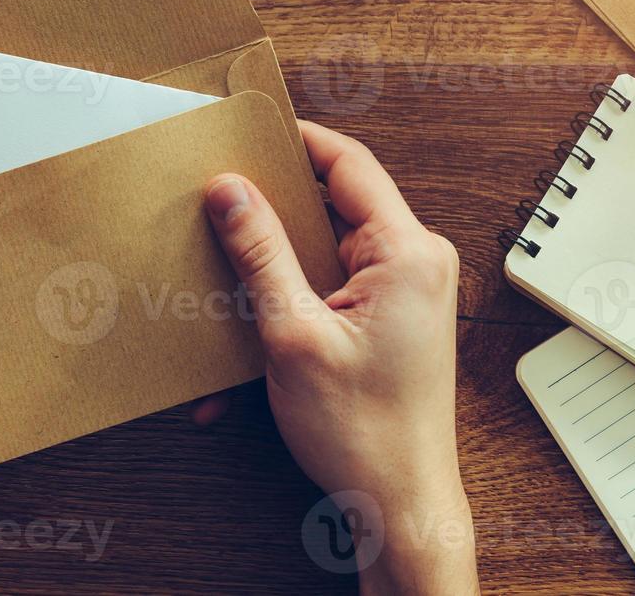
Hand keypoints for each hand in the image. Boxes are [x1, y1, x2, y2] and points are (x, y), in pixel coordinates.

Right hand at [203, 121, 475, 594]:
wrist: (401, 505)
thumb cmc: (365, 434)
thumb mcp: (293, 333)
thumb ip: (260, 254)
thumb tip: (231, 190)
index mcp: (407, 253)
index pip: (349, 164)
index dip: (297, 141)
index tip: (250, 130)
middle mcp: (415, 264)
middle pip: (332, 207)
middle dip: (270, 213)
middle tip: (219, 206)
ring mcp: (405, 294)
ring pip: (323, 253)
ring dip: (271, 273)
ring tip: (224, 286)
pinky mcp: (389, 321)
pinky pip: (329, 291)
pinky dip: (286, 309)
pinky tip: (246, 346)